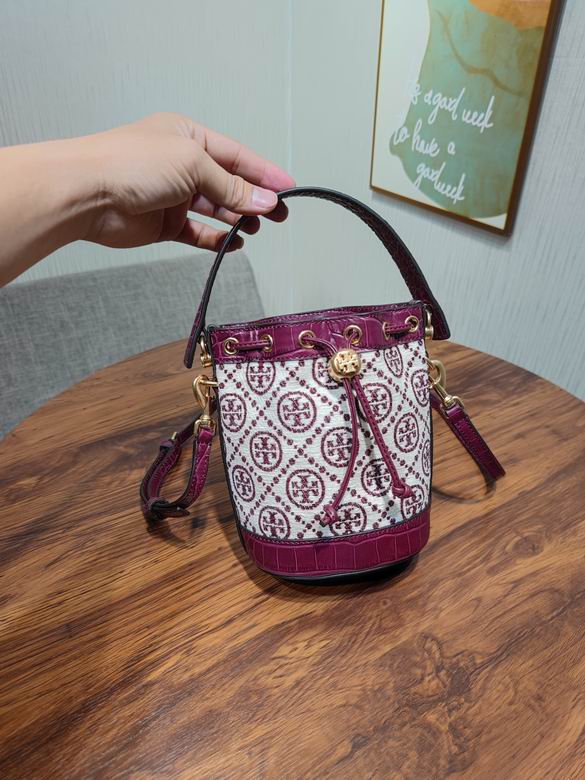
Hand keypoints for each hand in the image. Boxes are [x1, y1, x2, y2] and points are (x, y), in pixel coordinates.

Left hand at [81, 112, 294, 251]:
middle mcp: (182, 164)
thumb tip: (264, 200)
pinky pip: (198, 233)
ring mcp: (173, 195)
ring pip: (216, 209)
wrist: (87, 194)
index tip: (289, 188)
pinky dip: (216, 239)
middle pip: (229, 183)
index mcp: (189, 137)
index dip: (264, 172)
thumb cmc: (132, 164)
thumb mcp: (192, 164)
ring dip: (237, 219)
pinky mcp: (164, 224)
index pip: (237, 156)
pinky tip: (233, 244)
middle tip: (279, 215)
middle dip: (254, 198)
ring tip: (257, 228)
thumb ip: (230, 186)